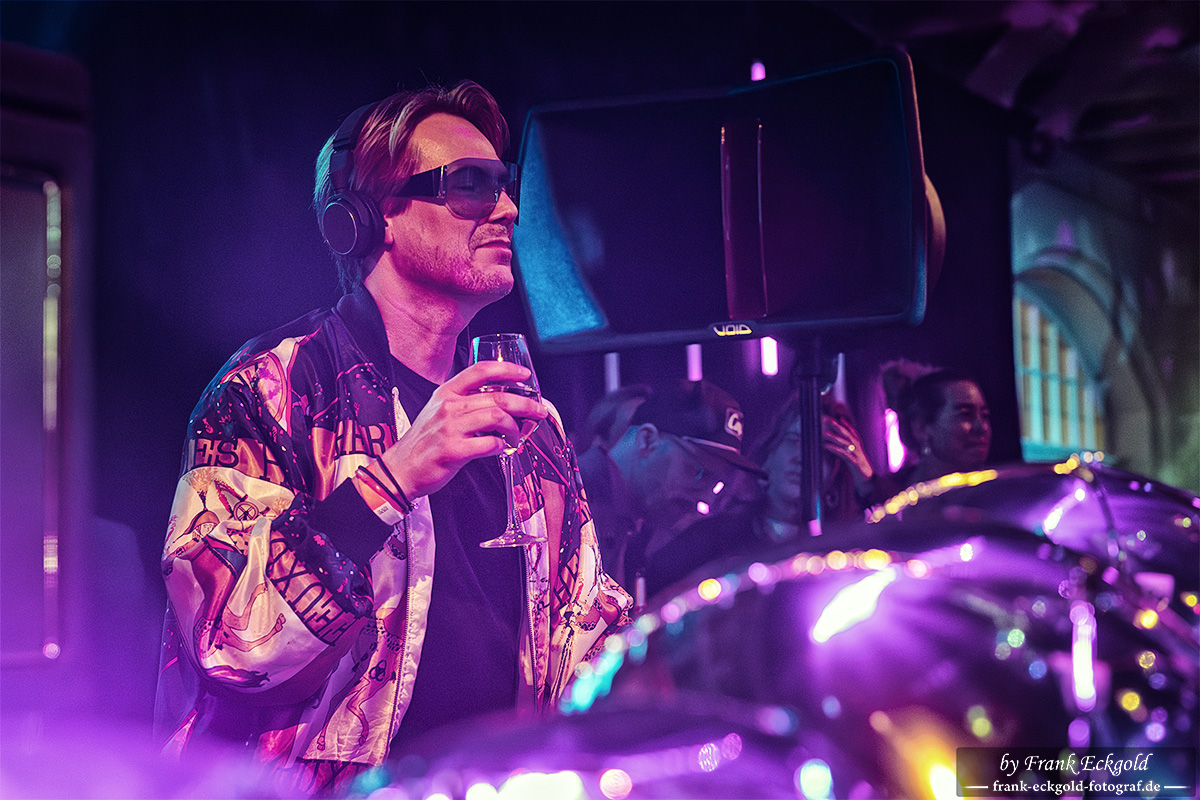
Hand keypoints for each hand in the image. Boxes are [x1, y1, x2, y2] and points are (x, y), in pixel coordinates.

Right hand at [376, 361, 547, 498]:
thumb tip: (501, 402)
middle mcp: (448, 406)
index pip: (480, 370)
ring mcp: (450, 428)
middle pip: (498, 397)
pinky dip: (501, 446)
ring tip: (517, 436)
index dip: (507, 370)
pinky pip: (489, 444)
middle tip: (538, 411)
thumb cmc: (425, 441)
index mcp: (446, 392)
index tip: (525, 375)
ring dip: (515, 428)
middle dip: (525, 404)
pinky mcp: (453, 451)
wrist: (401, 469)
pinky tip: (501, 449)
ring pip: (497, 417)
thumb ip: (465, 402)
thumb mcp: (439, 411)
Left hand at [823, 415, 873, 493]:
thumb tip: (843, 443)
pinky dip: (834, 449)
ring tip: (823, 433)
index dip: (847, 425)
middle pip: (848, 434)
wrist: (869, 482)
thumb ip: (850, 450)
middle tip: (828, 419)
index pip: (853, 432)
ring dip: (833, 437)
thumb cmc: (860, 469)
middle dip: (838, 426)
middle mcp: (858, 448)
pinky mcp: (854, 462)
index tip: (840, 417)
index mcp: (859, 446)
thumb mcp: (855, 457)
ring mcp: (857, 455)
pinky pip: (843, 454)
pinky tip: (826, 446)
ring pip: (845, 442)